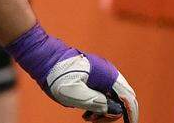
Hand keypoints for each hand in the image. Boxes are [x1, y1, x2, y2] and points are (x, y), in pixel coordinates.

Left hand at [5, 24, 139, 121]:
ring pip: (111, 97)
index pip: (128, 98)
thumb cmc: (58, 75)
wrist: (43, 57)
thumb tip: (114, 110)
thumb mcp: (76, 94)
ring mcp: (101, 72)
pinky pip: (102, 92)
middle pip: (121, 99)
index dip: (131, 114)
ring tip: (86, 118)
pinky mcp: (93, 74)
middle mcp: (108, 72)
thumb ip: (98, 103)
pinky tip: (85, 111)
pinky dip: (97, 103)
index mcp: (107, 75)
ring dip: (103, 110)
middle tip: (94, 122)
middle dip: (111, 114)